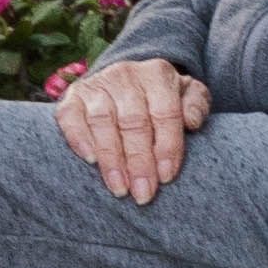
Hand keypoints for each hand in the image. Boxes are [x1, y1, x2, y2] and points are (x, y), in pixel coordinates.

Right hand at [56, 59, 210, 202]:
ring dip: (111, 158)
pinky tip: (91, 160)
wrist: (128, 82)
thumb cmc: (162, 98)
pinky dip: (79, 138)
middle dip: (139, 161)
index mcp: (158, 74)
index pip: (165, 112)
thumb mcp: (188, 94)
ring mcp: (97, 84)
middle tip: (143, 193)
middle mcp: (126, 75)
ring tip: (120, 188)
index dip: (167, 146)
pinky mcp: (73, 96)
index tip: (166, 177)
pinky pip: (71, 117)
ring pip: (102, 121)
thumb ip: (197, 104)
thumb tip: (192, 122)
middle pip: (133, 121)